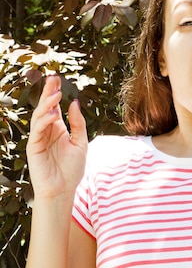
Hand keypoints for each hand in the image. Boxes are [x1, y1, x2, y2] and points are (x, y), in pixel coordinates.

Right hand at [27, 75, 87, 198]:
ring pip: (39, 116)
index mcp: (58, 129)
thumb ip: (78, 123)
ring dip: (47, 104)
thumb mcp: (80, 143)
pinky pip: (37, 130)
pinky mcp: (34, 147)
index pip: (54, 107)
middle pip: (45, 107)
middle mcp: (47, 131)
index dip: (55, 93)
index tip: (58, 79)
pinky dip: (45, 120)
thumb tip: (74, 103)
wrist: (63, 190)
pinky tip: (54, 113)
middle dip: (48, 92)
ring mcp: (39, 138)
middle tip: (53, 78)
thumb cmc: (72, 170)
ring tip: (56, 94)